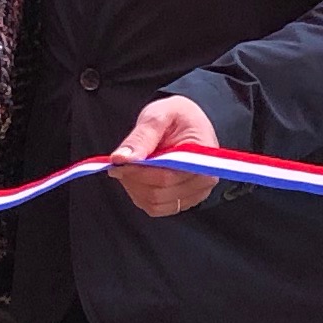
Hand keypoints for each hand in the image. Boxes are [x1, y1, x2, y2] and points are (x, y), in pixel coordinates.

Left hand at [104, 94, 220, 215]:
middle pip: (159, 193)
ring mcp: (195, 194)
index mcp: (203, 156)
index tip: (118, 164)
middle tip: (118, 163)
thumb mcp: (159, 115)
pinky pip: (156, 207)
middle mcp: (204, 180)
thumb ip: (141, 136)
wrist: (187, 122)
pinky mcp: (184, 201)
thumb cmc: (178, 117)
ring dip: (135, 187)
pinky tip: (138, 177)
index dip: (139, 173)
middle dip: (133, 179)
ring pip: (155, 203)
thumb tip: (122, 158)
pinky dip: (140, 194)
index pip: (168, 176)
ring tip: (129, 167)